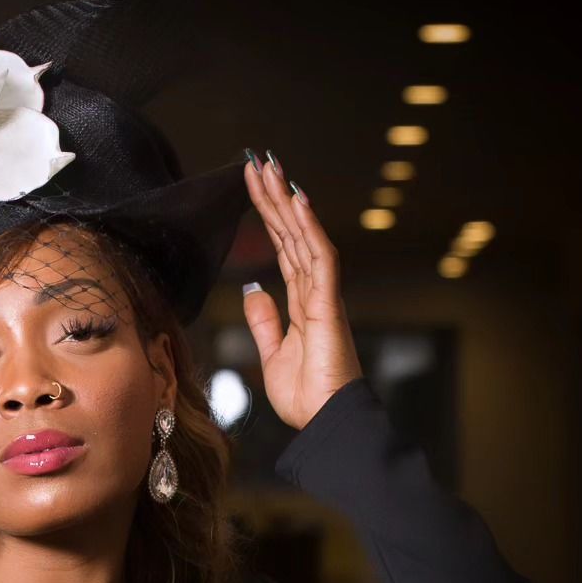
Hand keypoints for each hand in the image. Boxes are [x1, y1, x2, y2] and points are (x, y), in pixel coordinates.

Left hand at [241, 151, 364, 430]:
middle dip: (275, 197)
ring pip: (304, 237)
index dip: (269, 216)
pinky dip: (309, 228)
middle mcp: (315, 291)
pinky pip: (320, 258)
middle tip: (258, 160)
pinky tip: (298, 201)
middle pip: (292, 234)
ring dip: (287, 202)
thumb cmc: (307, 396)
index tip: (254, 186)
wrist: (326, 421)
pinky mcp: (329, 305)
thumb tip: (253, 290)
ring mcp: (324, 295)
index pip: (283, 248)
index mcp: (302, 302)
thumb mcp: (272, 355)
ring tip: (271, 168)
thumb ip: (265, 321)